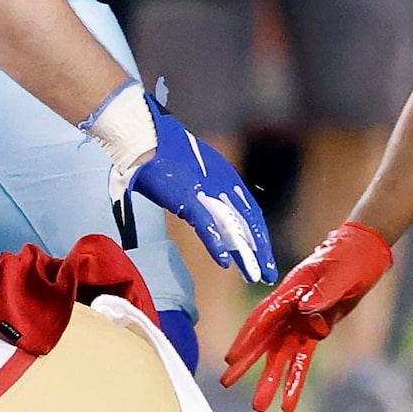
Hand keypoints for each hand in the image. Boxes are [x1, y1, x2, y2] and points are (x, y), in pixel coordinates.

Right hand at [79, 82, 275, 282]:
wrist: (144, 137)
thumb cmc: (160, 152)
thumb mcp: (189, 174)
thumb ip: (199, 191)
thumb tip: (199, 208)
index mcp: (226, 176)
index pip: (249, 212)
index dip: (258, 235)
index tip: (263, 256)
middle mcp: (224, 183)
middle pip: (249, 222)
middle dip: (260, 250)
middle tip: (268, 273)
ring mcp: (208, 190)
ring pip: (234, 227)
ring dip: (246, 254)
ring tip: (255, 274)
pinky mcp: (189, 197)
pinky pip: (208, 226)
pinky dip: (217, 245)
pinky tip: (225, 262)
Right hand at [222, 221, 394, 411]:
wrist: (364, 252)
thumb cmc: (350, 256)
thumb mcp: (340, 272)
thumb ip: (324, 291)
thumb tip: (305, 310)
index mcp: (291, 292)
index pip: (264, 318)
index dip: (247, 338)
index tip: (232, 358)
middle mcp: (289, 309)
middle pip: (264, 340)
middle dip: (246, 362)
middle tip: (226, 383)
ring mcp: (300, 321)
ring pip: (280, 355)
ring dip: (270, 379)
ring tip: (259, 405)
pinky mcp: (315, 330)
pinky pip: (302, 358)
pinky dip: (295, 378)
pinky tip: (289, 401)